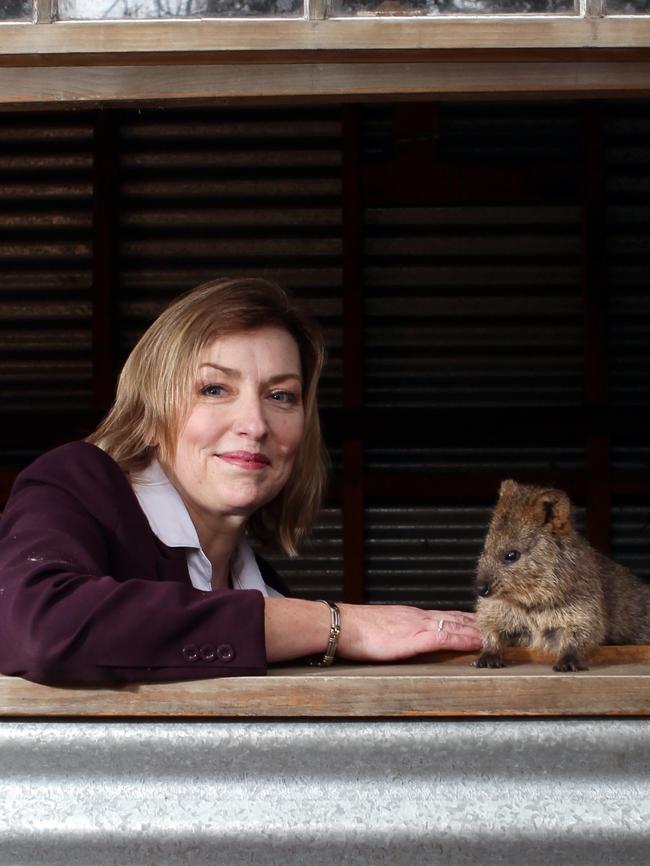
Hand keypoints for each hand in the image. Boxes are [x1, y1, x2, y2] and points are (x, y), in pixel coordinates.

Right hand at [336, 604, 481, 661]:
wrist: (343, 625)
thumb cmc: (355, 630)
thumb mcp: (381, 629)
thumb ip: (396, 632)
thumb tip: (401, 639)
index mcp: (410, 616)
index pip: (444, 615)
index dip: (464, 619)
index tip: (479, 622)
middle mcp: (418, 617)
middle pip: (455, 618)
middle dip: (476, 623)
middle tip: (497, 626)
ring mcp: (418, 626)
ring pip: (455, 626)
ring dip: (475, 631)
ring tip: (495, 634)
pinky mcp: (414, 639)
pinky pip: (445, 638)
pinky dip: (463, 639)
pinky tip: (475, 643)